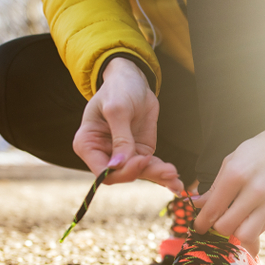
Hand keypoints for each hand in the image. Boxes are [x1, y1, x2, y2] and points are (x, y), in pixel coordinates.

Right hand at [72, 57, 182, 192]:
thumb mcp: (118, 109)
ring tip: (175, 178)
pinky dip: (163, 175)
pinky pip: (151, 168)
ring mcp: (123, 155)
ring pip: (140, 173)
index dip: (122, 171)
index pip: (102, 171)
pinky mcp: (140, 152)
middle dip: (144, 172)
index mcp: (87, 144)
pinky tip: (176, 183)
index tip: (142, 159)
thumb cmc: (118, 89)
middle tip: (168, 170)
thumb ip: (120, 138)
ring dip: (158, 176)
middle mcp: (103, 154)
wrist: (133, 80)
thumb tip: (118, 165)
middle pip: (122, 175)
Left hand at [192, 123, 264, 255]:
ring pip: (246, 235)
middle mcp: (253, 190)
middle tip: (217, 221)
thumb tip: (197, 204)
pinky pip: (262, 229)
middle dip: (217, 228)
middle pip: (226, 227)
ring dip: (237, 233)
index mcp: (236, 174)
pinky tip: (249, 217)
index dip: (201, 223)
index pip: (212, 209)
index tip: (198, 227)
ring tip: (235, 223)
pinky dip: (252, 228)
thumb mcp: (233, 160)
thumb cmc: (261, 149)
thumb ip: (216, 186)